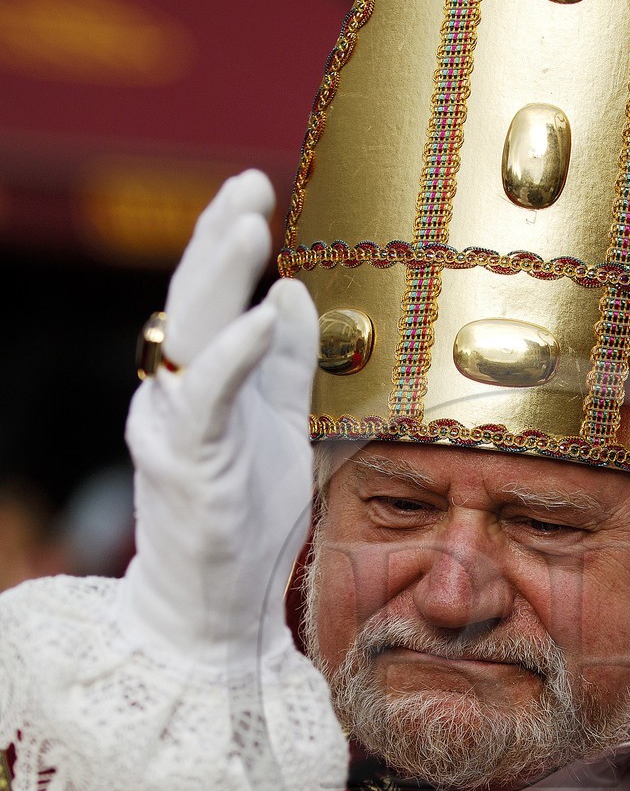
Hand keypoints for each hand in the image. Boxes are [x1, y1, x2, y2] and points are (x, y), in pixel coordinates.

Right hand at [122, 170, 318, 671]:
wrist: (214, 606)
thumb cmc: (245, 522)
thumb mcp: (282, 429)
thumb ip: (287, 366)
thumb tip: (294, 293)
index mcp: (200, 386)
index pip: (209, 301)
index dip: (224, 242)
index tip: (252, 190)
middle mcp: (175, 398)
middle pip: (191, 302)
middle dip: (217, 238)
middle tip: (248, 184)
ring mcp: (175, 429)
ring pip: (189, 335)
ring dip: (218, 274)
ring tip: (247, 222)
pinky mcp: (190, 464)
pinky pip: (208, 398)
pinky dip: (236, 353)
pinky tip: (265, 315)